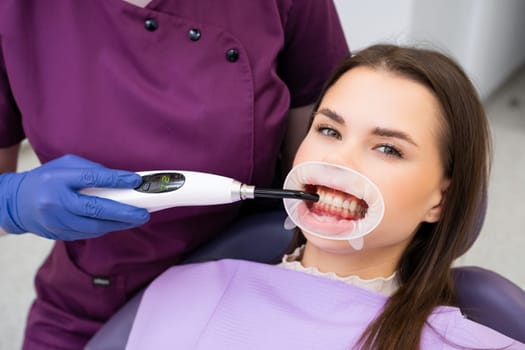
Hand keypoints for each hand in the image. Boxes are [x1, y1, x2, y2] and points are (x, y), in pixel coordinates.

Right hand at [0, 154, 149, 239]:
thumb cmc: (46, 179)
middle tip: (143, 213)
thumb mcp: (66, 165)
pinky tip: (118, 223)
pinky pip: (88, 233)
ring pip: (94, 226)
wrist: (16, 203)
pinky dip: (105, 228)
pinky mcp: (60, 234)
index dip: (116, 180)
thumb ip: (92, 171)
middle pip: (96, 209)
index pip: (92, 179)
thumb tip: (120, 179)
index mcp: (58, 179)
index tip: (135, 181)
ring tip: (137, 219)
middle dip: (124, 212)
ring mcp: (57, 221)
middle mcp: (56, 202)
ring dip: (119, 224)